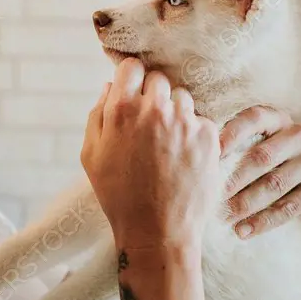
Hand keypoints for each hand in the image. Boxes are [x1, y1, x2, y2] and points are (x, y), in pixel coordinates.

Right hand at [81, 58, 220, 250]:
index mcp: (122, 111)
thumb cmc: (119, 196)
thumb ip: (97, 115)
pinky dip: (194, 133)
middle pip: (158, 79)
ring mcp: (185, 122)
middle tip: (149, 124)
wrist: (157, 232)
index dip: (131, 78)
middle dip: (153, 96)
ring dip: (175, 113)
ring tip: (167, 144)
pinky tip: (183, 156)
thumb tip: (109, 87)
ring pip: (182, 98)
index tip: (132, 91)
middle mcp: (156, 109)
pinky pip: (201, 120)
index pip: (132, 67)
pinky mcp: (209, 136)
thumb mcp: (91, 156)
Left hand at [220, 105, 300, 237]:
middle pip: (263, 156)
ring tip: (225, 217)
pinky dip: (265, 221)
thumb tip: (192, 144)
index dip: (232, 134)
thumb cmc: (254, 164)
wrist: (290, 189)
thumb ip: (225, 144)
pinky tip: (243, 230)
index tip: (211, 153)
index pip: (254, 118)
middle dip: (235, 178)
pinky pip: (291, 207)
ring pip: (276, 183)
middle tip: (213, 195)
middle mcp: (300, 134)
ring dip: (248, 203)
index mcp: (277, 118)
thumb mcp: (243, 148)